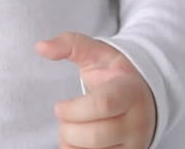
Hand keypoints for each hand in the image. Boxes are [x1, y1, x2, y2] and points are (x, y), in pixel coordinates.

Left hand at [36, 32, 156, 148]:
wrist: (144, 95)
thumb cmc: (114, 74)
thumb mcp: (97, 53)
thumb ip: (70, 44)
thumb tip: (40, 47)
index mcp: (129, 92)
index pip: (103, 105)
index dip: (73, 109)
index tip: (58, 106)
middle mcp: (137, 122)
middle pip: (96, 135)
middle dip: (68, 128)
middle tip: (63, 116)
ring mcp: (134, 144)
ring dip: (71, 143)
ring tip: (72, 128)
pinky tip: (78, 141)